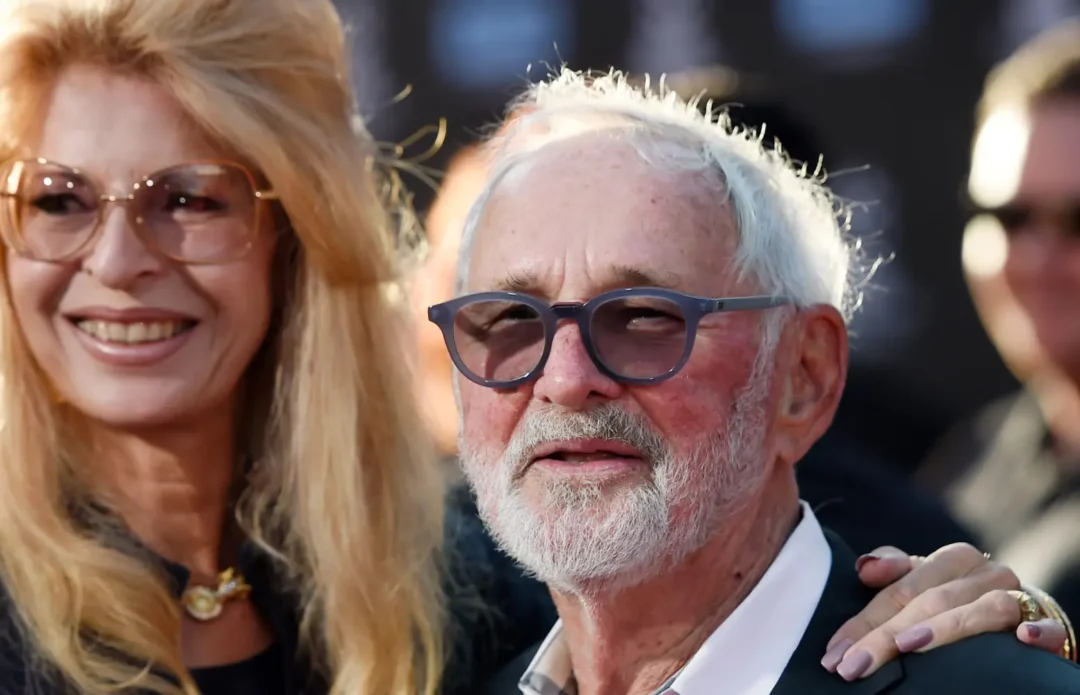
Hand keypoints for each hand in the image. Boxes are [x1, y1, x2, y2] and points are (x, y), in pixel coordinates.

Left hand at [820, 543, 1067, 680]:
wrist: (1024, 615)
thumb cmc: (960, 600)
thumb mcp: (924, 585)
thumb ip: (894, 572)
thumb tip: (863, 567)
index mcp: (951, 559)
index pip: (897, 591)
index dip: (862, 624)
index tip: (833, 654)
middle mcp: (984, 572)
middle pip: (929, 601)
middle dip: (886, 636)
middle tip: (854, 667)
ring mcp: (1017, 596)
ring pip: (980, 609)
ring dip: (945, 628)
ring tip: (908, 646)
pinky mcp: (1047, 622)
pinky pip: (1046, 625)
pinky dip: (1038, 630)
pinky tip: (1023, 639)